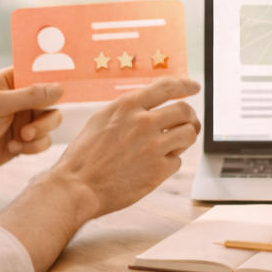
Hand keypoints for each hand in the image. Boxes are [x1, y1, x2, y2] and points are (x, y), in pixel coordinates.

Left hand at [0, 68, 63, 199]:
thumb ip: (31, 95)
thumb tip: (60, 88)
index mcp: (12, 80)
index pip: (41, 73)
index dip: (55, 78)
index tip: (68, 86)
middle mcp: (21, 98)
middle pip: (52, 102)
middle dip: (45, 118)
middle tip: (30, 129)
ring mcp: (23, 119)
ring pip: (51, 123)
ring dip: (39, 134)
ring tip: (20, 140)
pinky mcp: (24, 140)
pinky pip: (43, 141)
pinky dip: (33, 147)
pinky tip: (13, 149)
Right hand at [46, 76, 201, 218]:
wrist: (77, 187)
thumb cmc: (84, 156)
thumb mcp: (101, 119)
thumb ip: (127, 109)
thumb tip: (148, 103)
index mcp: (128, 105)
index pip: (167, 86)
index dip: (185, 84)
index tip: (194, 87)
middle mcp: (144, 122)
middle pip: (185, 110)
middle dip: (189, 116)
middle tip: (187, 123)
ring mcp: (153, 146)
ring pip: (189, 133)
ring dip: (185, 138)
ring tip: (174, 144)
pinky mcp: (158, 170)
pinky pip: (178, 160)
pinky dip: (171, 162)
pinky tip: (157, 165)